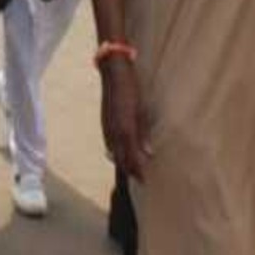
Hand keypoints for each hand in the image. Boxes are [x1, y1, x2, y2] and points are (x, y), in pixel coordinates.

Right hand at [99, 58, 151, 180]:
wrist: (114, 74)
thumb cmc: (132, 91)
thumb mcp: (142, 112)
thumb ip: (143, 134)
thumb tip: (149, 153)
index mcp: (125, 130)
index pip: (131, 157)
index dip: (137, 170)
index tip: (145, 180)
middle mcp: (113, 132)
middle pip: (121, 158)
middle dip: (129, 169)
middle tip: (140, 178)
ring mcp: (107, 127)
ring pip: (114, 151)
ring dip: (122, 161)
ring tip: (131, 169)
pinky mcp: (105, 122)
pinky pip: (109, 143)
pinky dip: (116, 152)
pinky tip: (120, 152)